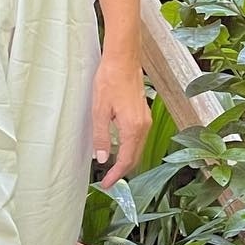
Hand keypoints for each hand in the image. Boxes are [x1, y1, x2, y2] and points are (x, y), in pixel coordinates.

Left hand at [91, 54, 150, 189]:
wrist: (123, 59)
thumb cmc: (110, 80)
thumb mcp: (99, 111)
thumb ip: (101, 137)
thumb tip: (102, 158)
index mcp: (133, 128)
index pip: (126, 160)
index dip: (116, 175)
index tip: (107, 185)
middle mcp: (144, 126)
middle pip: (135, 158)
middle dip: (122, 171)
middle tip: (108, 180)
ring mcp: (145, 120)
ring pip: (138, 148)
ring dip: (126, 160)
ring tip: (111, 168)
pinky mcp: (143, 114)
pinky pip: (139, 138)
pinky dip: (130, 148)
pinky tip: (119, 148)